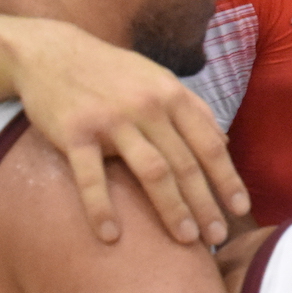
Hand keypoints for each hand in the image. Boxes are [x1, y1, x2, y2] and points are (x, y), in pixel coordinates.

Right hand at [7, 20, 248, 245]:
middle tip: (216, 237)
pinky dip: (101, 208)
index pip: (209, 145)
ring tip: (185, 240)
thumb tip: (225, 143)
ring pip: (152, 171)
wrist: (51, 52)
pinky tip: (111, 236)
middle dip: (205, 203)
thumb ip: (193, 109)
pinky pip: (91, 177)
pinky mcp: (74, 132)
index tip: (240, 209)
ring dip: (171, 209)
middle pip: (185, 164)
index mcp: (172, 96)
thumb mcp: (159, 79)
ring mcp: (111, 120)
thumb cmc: (113, 72)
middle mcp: (148, 108)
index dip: (227, 179)